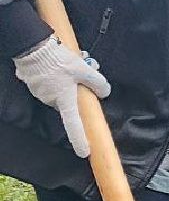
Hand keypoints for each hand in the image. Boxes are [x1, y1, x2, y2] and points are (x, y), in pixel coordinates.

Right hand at [12, 35, 111, 158]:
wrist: (33, 48)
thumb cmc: (58, 60)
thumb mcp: (84, 69)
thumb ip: (97, 83)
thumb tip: (105, 92)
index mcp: (64, 100)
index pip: (74, 124)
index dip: (80, 139)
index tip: (85, 152)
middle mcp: (50, 100)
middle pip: (69, 101)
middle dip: (78, 90)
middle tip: (86, 71)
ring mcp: (40, 92)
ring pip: (59, 91)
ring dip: (67, 81)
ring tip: (70, 63)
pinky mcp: (33, 83)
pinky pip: (48, 83)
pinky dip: (55, 75)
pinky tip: (57, 62)